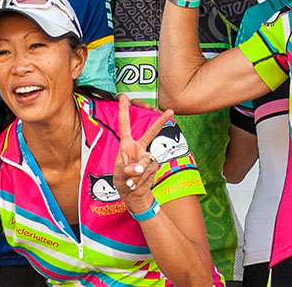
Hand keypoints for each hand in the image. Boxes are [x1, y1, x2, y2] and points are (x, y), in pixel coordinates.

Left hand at [112, 95, 173, 211]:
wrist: (134, 194)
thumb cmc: (123, 180)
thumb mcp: (121, 174)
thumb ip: (129, 169)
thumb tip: (141, 168)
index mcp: (126, 144)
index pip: (125, 124)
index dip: (124, 110)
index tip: (124, 96)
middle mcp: (138, 147)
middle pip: (150, 132)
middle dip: (160, 122)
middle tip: (171, 111)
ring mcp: (148, 156)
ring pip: (145, 161)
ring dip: (136, 174)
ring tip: (130, 182)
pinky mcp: (154, 166)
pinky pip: (148, 172)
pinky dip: (140, 180)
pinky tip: (136, 184)